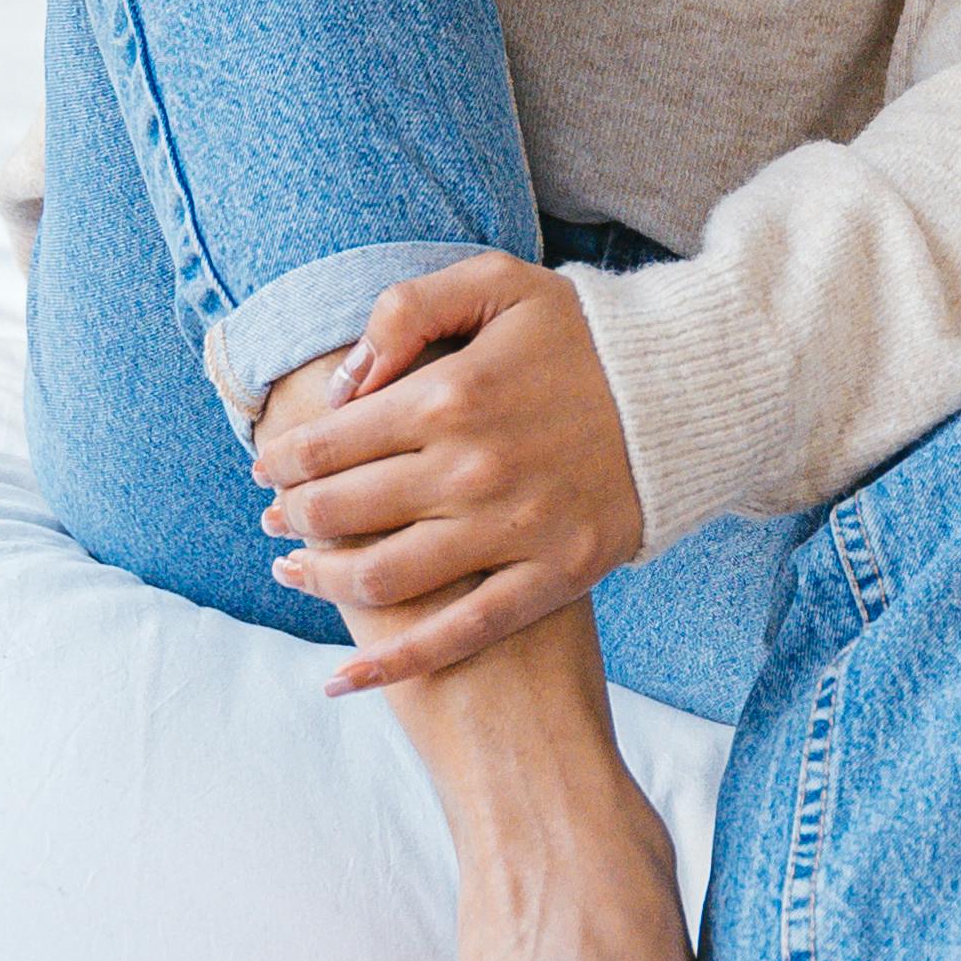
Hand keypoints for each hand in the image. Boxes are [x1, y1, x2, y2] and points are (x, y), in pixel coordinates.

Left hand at [256, 256, 642, 688]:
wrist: (690, 392)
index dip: (282, 462)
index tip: (269, 468)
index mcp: (449, 394)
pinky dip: (393, 664)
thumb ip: (409, 310)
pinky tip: (343, 678)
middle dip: (291, 519)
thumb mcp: (498, 282)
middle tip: (276, 519)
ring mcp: (512, 530)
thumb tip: (346, 383)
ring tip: (296, 573)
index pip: (327, 444)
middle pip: (340, 513)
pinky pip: (458, 635)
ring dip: (320, 583)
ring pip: (381, 578)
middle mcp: (471, 468)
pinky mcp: (551, 577)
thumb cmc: (585, 334)